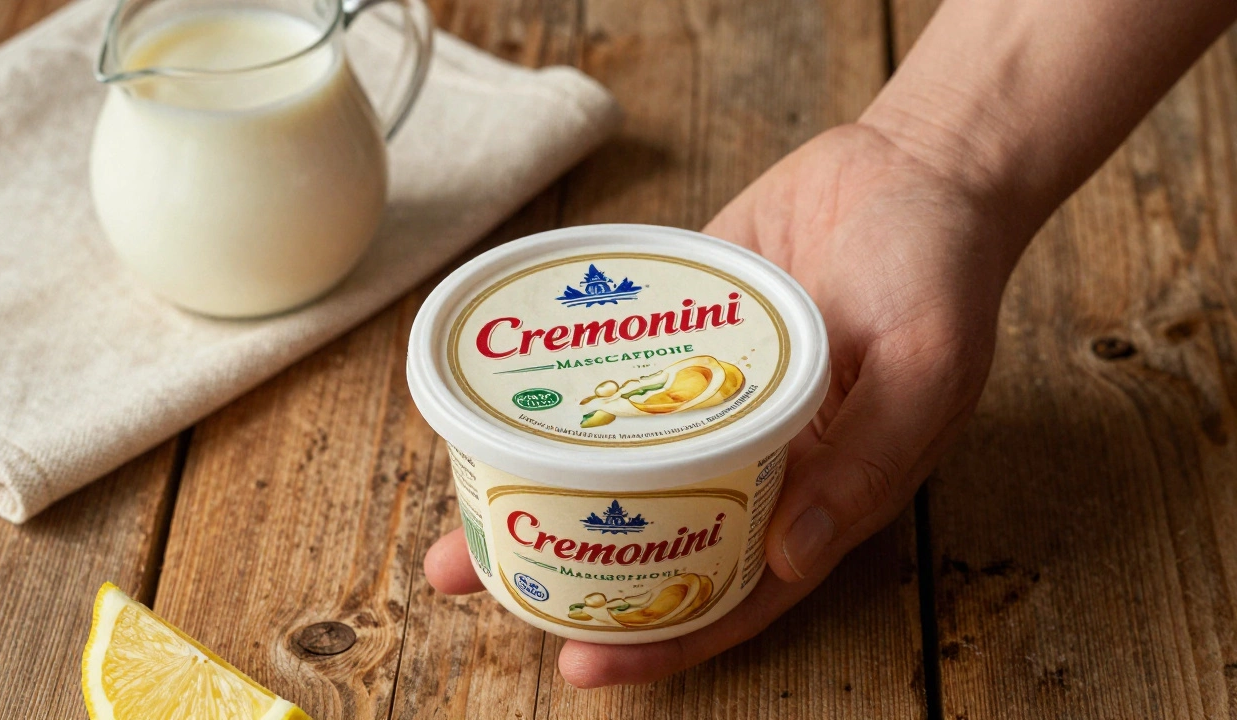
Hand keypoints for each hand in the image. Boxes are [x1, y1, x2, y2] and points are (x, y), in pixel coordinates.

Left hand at [424, 122, 1025, 685]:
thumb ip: (866, 461)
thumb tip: (788, 556)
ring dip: (535, 484)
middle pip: (652, 537)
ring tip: (456, 507)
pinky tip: (492, 402)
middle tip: (475, 580)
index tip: (582, 664)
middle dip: (566, 569)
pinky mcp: (674, 328)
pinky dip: (556, 396)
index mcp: (813, 493)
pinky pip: (608, 372)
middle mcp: (751, 456)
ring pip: (613, 460)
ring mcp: (705, 395)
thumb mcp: (925, 368)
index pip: (730, 590)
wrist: (911, 166)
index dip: (661, 640)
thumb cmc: (941, 274)